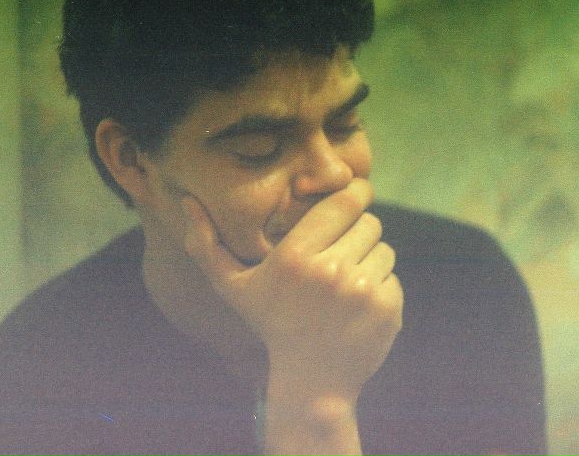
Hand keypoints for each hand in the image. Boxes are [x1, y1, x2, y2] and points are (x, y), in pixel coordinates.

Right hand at [182, 178, 403, 400]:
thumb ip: (206, 245)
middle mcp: (330, 271)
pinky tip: (358, 308)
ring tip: (345, 284)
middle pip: (369, 222)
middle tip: (340, 253)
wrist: (312, 383)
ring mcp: (361, 291)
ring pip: (383, 248)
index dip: (354, 194)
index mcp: (296, 257)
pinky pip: (392, 276)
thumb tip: (187, 200)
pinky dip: (380, 287)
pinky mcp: (386, 308)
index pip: (344, 202)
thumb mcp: (233, 287)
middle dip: (358, 232)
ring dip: (369, 260)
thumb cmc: (270, 325)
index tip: (352, 198)